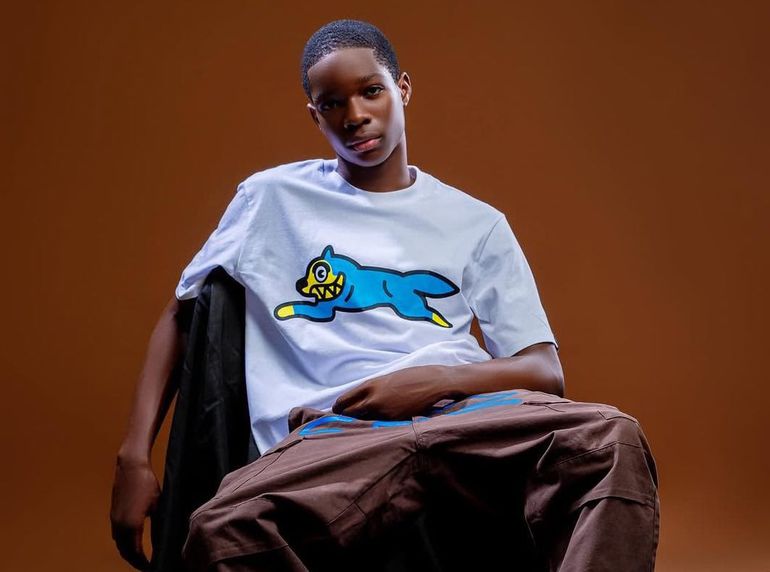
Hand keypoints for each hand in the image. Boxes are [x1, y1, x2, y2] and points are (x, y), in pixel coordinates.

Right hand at [110, 455, 159, 570]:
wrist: (130, 466)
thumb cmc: (147, 483)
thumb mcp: (158, 505)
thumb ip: (157, 525)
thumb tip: (162, 540)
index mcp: (131, 525)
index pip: (135, 553)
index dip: (143, 563)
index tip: (152, 567)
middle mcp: (119, 525)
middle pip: (125, 551)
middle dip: (135, 561)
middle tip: (148, 566)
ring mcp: (114, 519)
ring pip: (119, 544)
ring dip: (128, 553)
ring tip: (141, 557)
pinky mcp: (114, 513)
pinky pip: (117, 535)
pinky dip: (124, 543)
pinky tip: (133, 542)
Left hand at [332, 365, 449, 419]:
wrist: (434, 383)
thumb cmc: (413, 377)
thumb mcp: (388, 379)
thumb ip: (374, 389)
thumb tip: (363, 399)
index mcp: (371, 385)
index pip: (345, 399)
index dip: (339, 407)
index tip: (337, 411)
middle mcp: (373, 399)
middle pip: (349, 413)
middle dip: (345, 418)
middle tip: (343, 422)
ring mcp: (383, 412)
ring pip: (363, 422)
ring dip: (360, 424)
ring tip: (357, 427)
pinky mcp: (394, 421)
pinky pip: (378, 426)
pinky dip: (375, 428)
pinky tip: (375, 429)